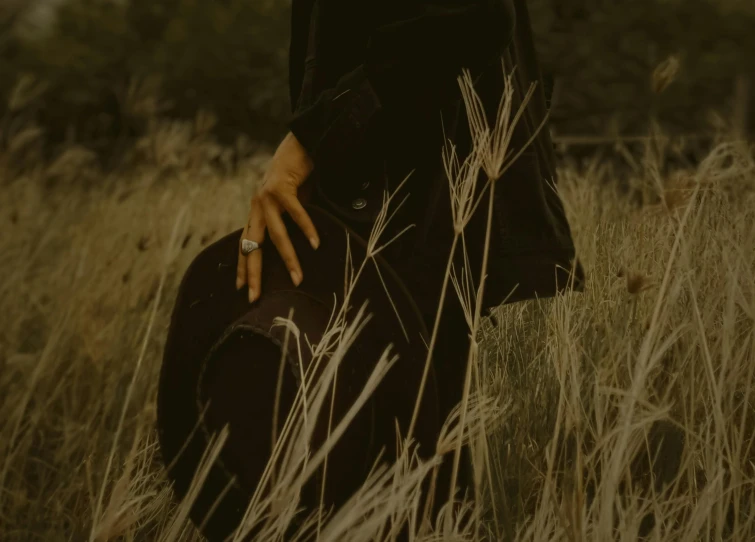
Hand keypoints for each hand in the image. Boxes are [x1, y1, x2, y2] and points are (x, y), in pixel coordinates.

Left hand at [236, 132, 319, 302]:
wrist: (300, 141)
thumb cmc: (297, 173)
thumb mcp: (290, 202)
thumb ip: (288, 220)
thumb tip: (299, 244)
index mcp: (257, 211)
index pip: (245, 244)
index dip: (242, 265)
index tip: (241, 288)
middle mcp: (256, 205)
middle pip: (251, 245)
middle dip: (252, 273)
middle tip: (253, 296)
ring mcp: (266, 196)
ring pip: (275, 235)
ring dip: (287, 258)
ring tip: (297, 278)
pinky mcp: (280, 187)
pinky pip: (295, 213)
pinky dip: (306, 228)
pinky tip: (314, 244)